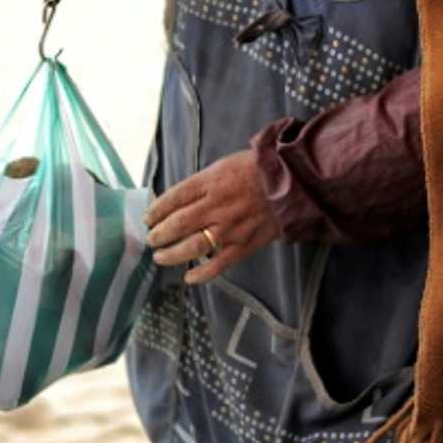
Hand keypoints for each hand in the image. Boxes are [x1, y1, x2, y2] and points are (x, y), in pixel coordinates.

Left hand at [146, 150, 279, 285]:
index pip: (173, 198)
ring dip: (172, 254)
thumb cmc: (258, 169)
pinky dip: (202, 274)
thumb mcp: (224, 165)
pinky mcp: (244, 245)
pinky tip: (189, 278)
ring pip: (192, 246)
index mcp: (210, 182)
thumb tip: (181, 200)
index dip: (156, 210)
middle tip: (151, 239)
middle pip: (177, 224)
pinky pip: (219, 264)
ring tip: (160, 257)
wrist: (294, 182)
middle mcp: (216, 206)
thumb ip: (203, 183)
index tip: (147, 217)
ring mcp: (229, 228)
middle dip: (159, 234)